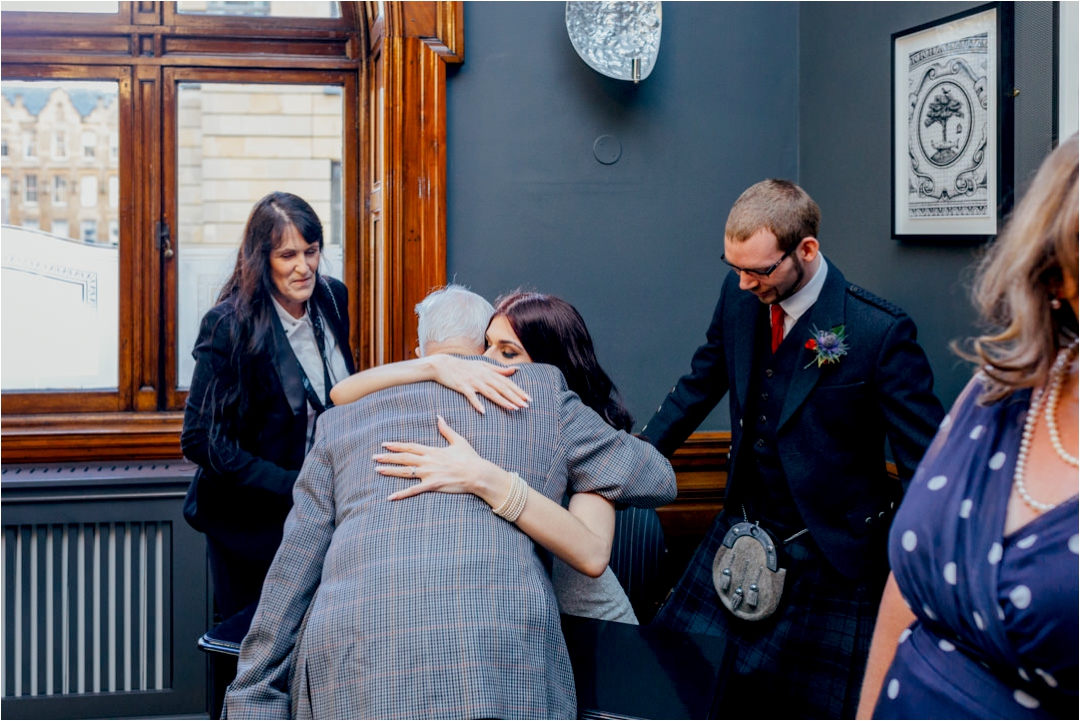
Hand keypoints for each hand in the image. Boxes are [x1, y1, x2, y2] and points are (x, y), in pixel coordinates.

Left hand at [375, 415, 510, 503]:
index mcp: (432, 451)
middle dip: (387, 457)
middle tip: (374, 457)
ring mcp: (428, 474)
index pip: (410, 447)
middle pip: (403, 458)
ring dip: (390, 471)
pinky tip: (390, 497)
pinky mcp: (432, 485)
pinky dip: (401, 494)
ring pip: (405, 472)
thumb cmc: (470, 457)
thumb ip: (446, 429)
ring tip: (377, 470)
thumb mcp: (458, 440)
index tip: (384, 444)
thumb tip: (439, 417)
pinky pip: (413, 491)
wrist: (477, 473)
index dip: (396, 445)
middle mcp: (428, 461)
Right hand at [429, 355, 530, 413]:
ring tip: (513, 409)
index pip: (507, 382)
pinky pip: (471, 396)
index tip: (528, 399)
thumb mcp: (483, 365)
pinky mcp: (462, 387)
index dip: (518, 390)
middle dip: (514, 397)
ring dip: (502, 401)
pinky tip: (484, 411)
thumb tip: (515, 370)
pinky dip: (477, 403)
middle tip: (525, 406)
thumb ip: (499, 369)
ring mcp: (473, 382)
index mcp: (489, 372)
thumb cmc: (464, 366)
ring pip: (490, 392)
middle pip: (502, 388)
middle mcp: (483, 376)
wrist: (444, 364)